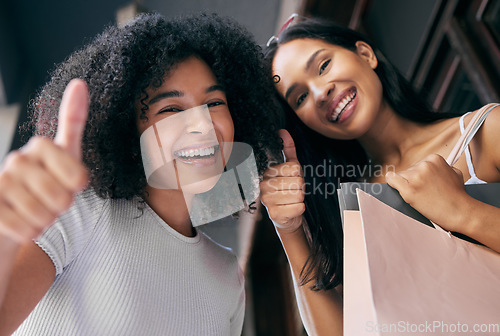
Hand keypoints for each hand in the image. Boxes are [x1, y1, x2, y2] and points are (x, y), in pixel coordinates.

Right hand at [0, 79, 88, 242]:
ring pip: (43, 215)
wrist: (12, 210)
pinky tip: (24, 222)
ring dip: (47, 220)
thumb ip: (73, 121)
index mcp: (41, 146)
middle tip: (54, 201)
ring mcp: (1, 182)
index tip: (74, 184)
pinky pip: (23, 228)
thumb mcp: (67, 153)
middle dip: (63, 206)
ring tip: (39, 211)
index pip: (77, 175)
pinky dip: (30, 231)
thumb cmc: (47, 180)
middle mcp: (18, 159)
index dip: (78, 186)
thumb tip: (79, 83)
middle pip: (62, 197)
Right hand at [260, 129, 304, 231]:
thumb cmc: (288, 190)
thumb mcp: (290, 169)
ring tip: (292, 200)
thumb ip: (288, 149)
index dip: (298, 174)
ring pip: (298, 194)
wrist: (286, 216)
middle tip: (292, 191)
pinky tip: (291, 208)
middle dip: (300, 187)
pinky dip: (299, 208)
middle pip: (297, 181)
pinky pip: (298, 207)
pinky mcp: (274, 214)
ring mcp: (267, 201)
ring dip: (300, 199)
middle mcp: (264, 186)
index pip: (294, 167)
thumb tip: (283, 132)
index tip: (291, 179)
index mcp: (268, 172)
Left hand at [385, 154, 469, 230]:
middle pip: (408, 170)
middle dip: (413, 181)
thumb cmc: (457, 195)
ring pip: (400, 177)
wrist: (460, 212)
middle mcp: (424, 165)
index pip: (417, 165)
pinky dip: (392, 183)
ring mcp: (416, 176)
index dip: (420, 176)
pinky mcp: (409, 189)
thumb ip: (441, 167)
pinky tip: (397, 187)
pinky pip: (391, 180)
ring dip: (406, 186)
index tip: (425, 184)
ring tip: (421, 195)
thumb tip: (429, 167)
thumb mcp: (454, 172)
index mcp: (434, 158)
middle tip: (425, 192)